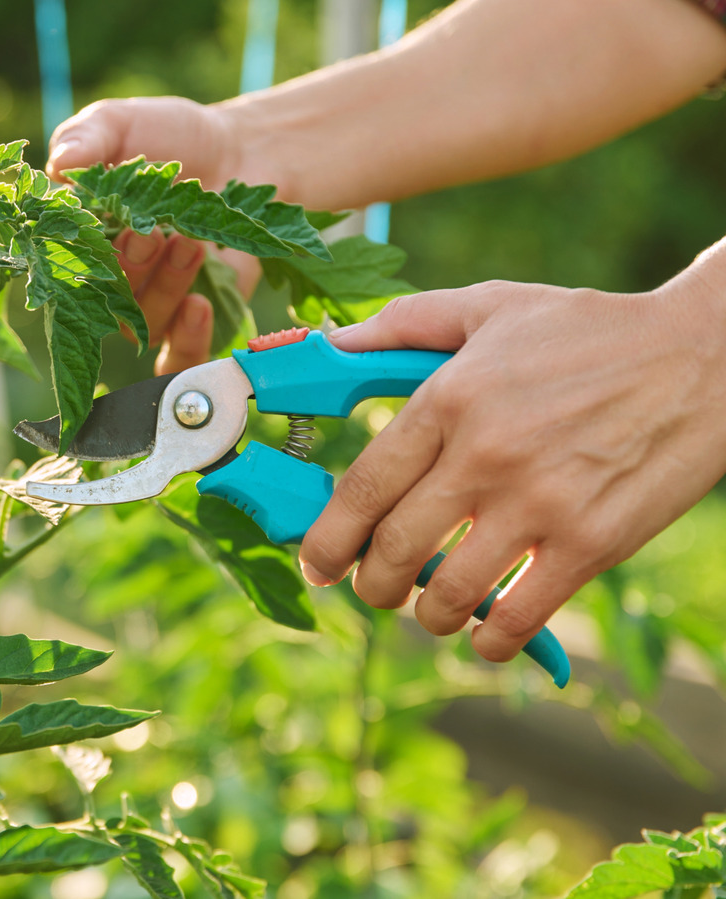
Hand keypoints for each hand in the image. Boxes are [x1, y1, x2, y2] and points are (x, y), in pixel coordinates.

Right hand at [46, 98, 261, 372]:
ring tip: (191, 243)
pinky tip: (200, 308)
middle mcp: (107, 281)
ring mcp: (150, 305)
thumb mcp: (120, 123)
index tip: (98, 228)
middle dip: (126, 269)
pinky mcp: (193, 323)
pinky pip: (181, 356)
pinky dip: (186, 341)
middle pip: (99, 303)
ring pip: (141, 325)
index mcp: (76, 240)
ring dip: (164, 287)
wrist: (245, 152)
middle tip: (152, 231)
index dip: (71, 260)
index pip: (57, 268)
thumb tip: (61, 164)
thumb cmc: (171, 136)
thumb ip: (88, 137)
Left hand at [297, 276, 725, 662]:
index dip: (327, 539)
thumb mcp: (490, 306)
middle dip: (370, 585)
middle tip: (373, 588)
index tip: (318, 564)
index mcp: (450, 398)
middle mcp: (486, 455)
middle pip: (393, 550)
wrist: (708, 355)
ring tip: (430, 607)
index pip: (363, 488)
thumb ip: (401, 327)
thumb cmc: (589, 331)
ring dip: (427, 615)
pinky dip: (490, 639)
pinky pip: (518, 617)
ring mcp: (541, 503)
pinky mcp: (593, 543)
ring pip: (448, 593)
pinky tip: (486, 632)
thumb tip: (329, 343)